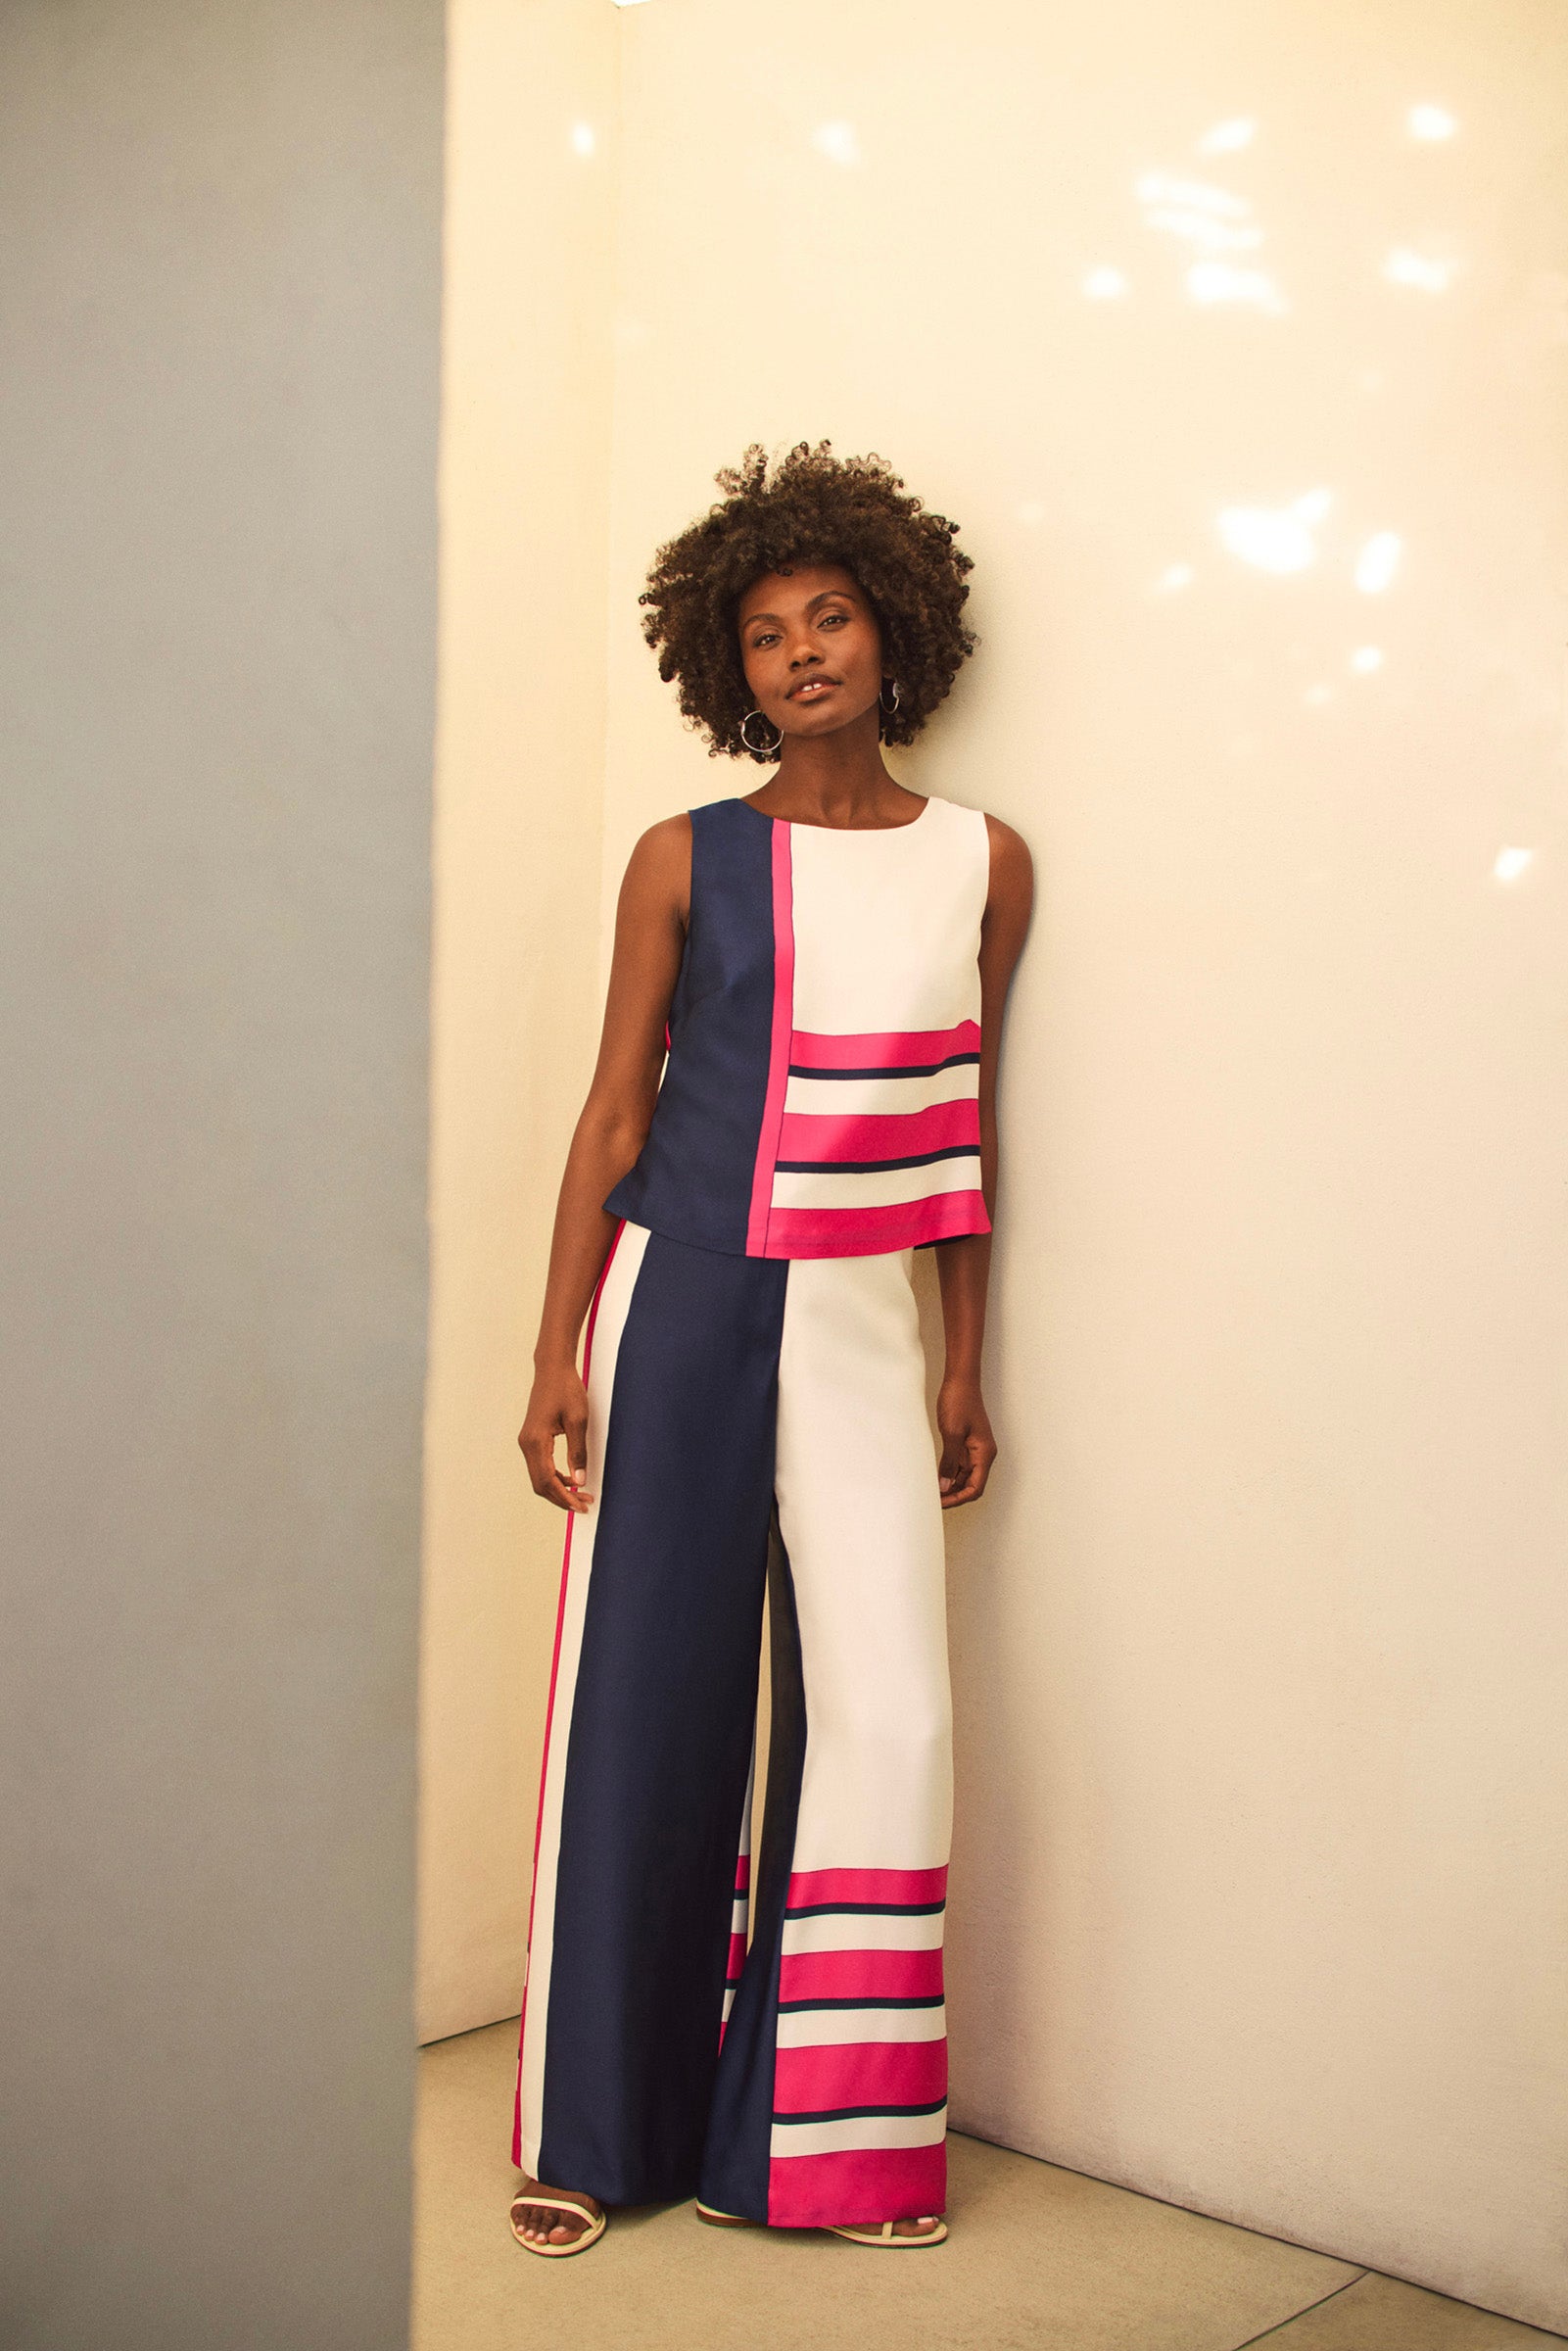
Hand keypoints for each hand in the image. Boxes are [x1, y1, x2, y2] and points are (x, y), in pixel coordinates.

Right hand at [518, 1363, 593, 1511]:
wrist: (552, 1369)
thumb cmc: (566, 1390)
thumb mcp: (578, 1421)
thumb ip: (578, 1452)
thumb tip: (579, 1480)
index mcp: (535, 1441)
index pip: (547, 1481)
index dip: (564, 1497)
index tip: (581, 1506)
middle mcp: (526, 1444)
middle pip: (540, 1484)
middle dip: (562, 1498)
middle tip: (584, 1505)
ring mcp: (526, 1442)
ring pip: (539, 1477)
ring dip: (559, 1489)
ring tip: (581, 1494)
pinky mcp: (531, 1439)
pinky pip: (540, 1466)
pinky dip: (554, 1477)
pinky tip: (571, 1479)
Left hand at [936, 1374, 996, 1508]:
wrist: (960, 1381)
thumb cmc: (959, 1401)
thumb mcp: (952, 1434)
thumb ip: (949, 1462)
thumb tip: (945, 1485)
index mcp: (984, 1453)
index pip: (976, 1487)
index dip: (959, 1498)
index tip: (941, 1503)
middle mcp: (983, 1454)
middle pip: (971, 1485)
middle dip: (954, 1495)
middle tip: (933, 1501)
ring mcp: (975, 1449)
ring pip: (965, 1477)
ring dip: (951, 1486)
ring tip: (932, 1491)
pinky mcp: (966, 1443)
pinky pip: (959, 1465)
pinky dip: (949, 1474)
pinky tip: (936, 1477)